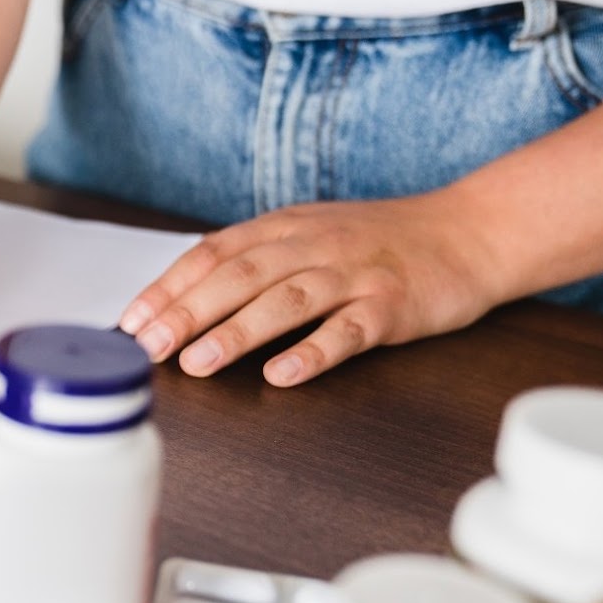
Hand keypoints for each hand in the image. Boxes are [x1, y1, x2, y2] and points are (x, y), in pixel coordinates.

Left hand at [118, 193, 500, 385]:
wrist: (471, 231)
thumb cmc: (380, 242)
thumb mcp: (309, 234)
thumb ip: (255, 258)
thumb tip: (186, 296)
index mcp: (285, 228)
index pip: (212, 253)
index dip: (169, 286)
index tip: (131, 320)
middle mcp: (313, 246)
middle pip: (239, 275)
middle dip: (187, 311)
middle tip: (148, 346)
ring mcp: (354, 275)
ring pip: (286, 301)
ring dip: (237, 332)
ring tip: (197, 362)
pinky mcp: (393, 306)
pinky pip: (348, 331)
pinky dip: (313, 352)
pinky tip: (282, 374)